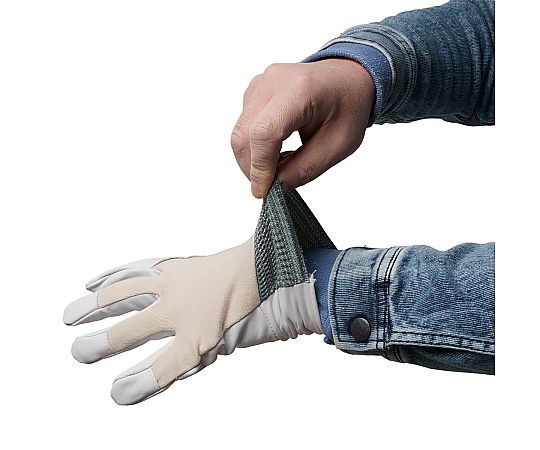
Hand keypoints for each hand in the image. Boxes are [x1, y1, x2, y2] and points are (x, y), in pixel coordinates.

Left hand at [63, 237, 321, 404]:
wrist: (293, 273)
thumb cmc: (278, 258)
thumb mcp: (252, 245)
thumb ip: (249, 235)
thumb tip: (269, 204)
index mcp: (186, 268)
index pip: (138, 271)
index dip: (112, 279)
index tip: (91, 285)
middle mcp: (176, 289)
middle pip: (122, 297)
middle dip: (94, 309)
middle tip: (69, 317)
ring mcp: (182, 316)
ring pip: (130, 331)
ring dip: (103, 344)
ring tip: (77, 353)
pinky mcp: (197, 344)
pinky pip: (162, 369)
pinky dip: (140, 384)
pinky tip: (118, 394)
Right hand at [231, 59, 374, 197]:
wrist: (346, 77)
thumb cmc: (347, 107)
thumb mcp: (338, 145)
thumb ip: (305, 168)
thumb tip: (275, 186)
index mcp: (301, 90)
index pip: (265, 132)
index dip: (260, 166)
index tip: (263, 191)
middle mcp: (273, 82)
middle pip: (244, 134)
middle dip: (252, 168)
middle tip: (274, 184)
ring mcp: (259, 84)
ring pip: (239, 133)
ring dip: (254, 158)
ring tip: (282, 163)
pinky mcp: (252, 92)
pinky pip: (243, 127)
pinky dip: (255, 147)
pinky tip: (277, 149)